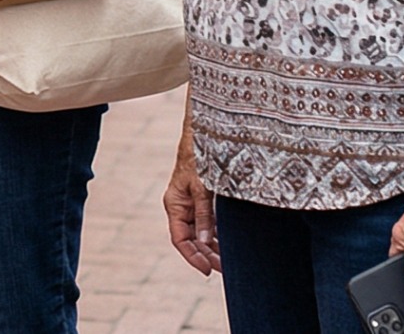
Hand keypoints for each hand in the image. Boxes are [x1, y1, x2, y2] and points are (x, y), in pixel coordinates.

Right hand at [163, 137, 218, 275]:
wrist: (204, 132)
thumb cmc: (199, 155)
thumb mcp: (202, 187)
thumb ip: (204, 214)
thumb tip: (205, 241)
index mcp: (174, 204)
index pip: (180, 239)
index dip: (192, 256)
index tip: (207, 270)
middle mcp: (181, 206)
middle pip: (191, 239)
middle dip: (206, 255)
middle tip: (224, 269)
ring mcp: (192, 203)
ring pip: (201, 233)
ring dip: (213, 247)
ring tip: (229, 261)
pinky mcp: (203, 198)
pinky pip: (209, 222)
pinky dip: (218, 234)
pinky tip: (229, 243)